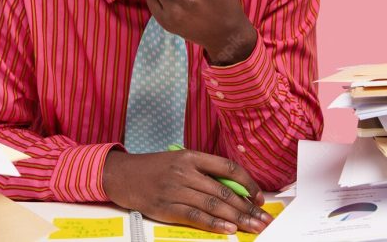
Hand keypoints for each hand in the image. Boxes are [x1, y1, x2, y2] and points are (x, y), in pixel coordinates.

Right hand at [102, 149, 272, 233]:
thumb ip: (204, 172)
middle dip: (248, 208)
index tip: (259, 197)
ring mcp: (175, 190)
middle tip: (263, 219)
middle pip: (224, 191)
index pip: (227, 168)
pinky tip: (228, 229)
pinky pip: (195, 216)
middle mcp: (185, 172)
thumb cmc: (155, 168)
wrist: (123, 175)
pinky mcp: (167, 207)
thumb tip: (235, 190)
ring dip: (237, 218)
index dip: (247, 183)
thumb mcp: (180, 161)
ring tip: (252, 227)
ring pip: (213, 205)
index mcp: (191, 156)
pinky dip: (214, 224)